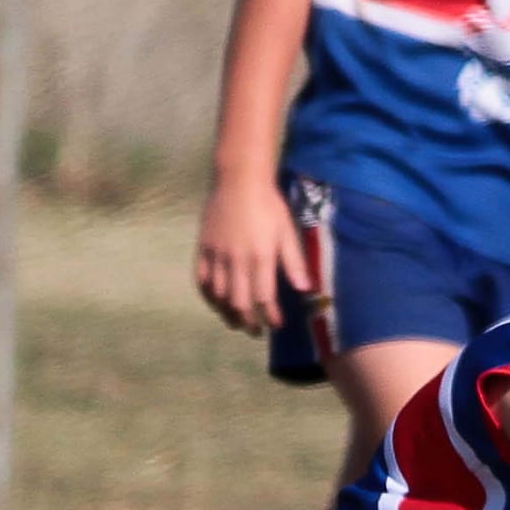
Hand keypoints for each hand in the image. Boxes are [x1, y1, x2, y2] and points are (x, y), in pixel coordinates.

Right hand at [195, 174, 311, 334]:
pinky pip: (202, 279)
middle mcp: (236, 259)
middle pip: (240, 302)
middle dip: (249, 321)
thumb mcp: (287, 232)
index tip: (277, 325)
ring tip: (237, 322)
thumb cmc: (269, 205)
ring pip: (219, 295)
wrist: (239, 179)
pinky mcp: (203, 248)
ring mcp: (217, 254)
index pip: (265, 298)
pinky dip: (208, 296)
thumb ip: (295, 262)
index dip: (271, 316)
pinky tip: (216, 303)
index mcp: (260, 256)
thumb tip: (307, 290)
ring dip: (228, 313)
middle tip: (256, 330)